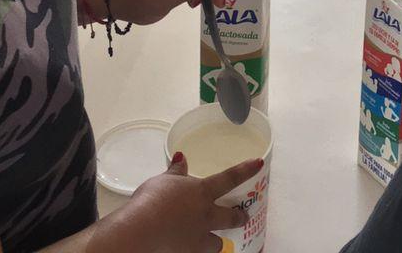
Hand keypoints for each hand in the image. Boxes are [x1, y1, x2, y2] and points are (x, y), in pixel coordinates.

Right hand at [114, 154, 259, 252]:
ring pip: (217, 243)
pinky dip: (196, 251)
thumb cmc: (152, 200)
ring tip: (213, 241)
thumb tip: (180, 157)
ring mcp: (199, 237)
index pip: (229, 178)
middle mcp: (206, 215)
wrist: (142, 229)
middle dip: (240, 217)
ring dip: (217, 241)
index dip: (245, 171)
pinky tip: (189, 249)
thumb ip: (175, 171)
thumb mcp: (163, 180)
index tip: (259, 164)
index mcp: (202, 192)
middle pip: (231, 218)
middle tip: (244, 216)